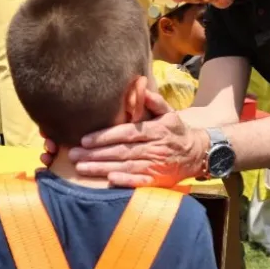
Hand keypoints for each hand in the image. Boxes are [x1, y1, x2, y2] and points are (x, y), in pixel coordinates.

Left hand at [69, 113, 207, 187]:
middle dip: (95, 153)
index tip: (84, 139)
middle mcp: (155, 148)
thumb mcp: (169, 113)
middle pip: (121, 151)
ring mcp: (156, 166)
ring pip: (125, 166)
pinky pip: (139, 181)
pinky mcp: (157, 180)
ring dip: (102, 168)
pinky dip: (125, 181)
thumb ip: (155, 102)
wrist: (196, 153)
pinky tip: (109, 180)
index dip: (105, 136)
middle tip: (73, 154)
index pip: (126, 133)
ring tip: (81, 168)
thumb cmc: (175, 131)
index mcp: (155, 130)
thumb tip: (142, 87)